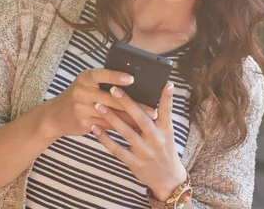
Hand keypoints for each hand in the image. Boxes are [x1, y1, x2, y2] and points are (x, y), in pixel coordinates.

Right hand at [43, 68, 155, 137]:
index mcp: (85, 78)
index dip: (115, 76)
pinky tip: (134, 129)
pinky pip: (107, 126)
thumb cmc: (78, 96)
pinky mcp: (84, 124)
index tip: (131, 78)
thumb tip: (134, 84)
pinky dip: (122, 127)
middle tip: (151, 109)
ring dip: (131, 119)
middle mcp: (81, 92)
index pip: (100, 74)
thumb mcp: (86, 85)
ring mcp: (82, 109)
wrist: (55, 116)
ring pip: (111, 114)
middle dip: (133, 104)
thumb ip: (104, 83)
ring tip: (147, 121)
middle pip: (111, 98)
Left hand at [91, 82, 186, 201]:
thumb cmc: (165, 149)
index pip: (166, 111)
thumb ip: (161, 115)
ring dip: (111, 118)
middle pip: (141, 119)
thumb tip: (160, 90)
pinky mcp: (134, 163)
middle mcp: (156, 140)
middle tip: (113, 89)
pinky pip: (117, 149)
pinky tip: (95, 128)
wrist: (168, 179)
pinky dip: (105, 139)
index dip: (167, 98)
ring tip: (98, 105)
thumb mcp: (168, 133)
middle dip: (127, 103)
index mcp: (165, 130)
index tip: (166, 83)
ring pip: (126, 132)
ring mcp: (145, 152)